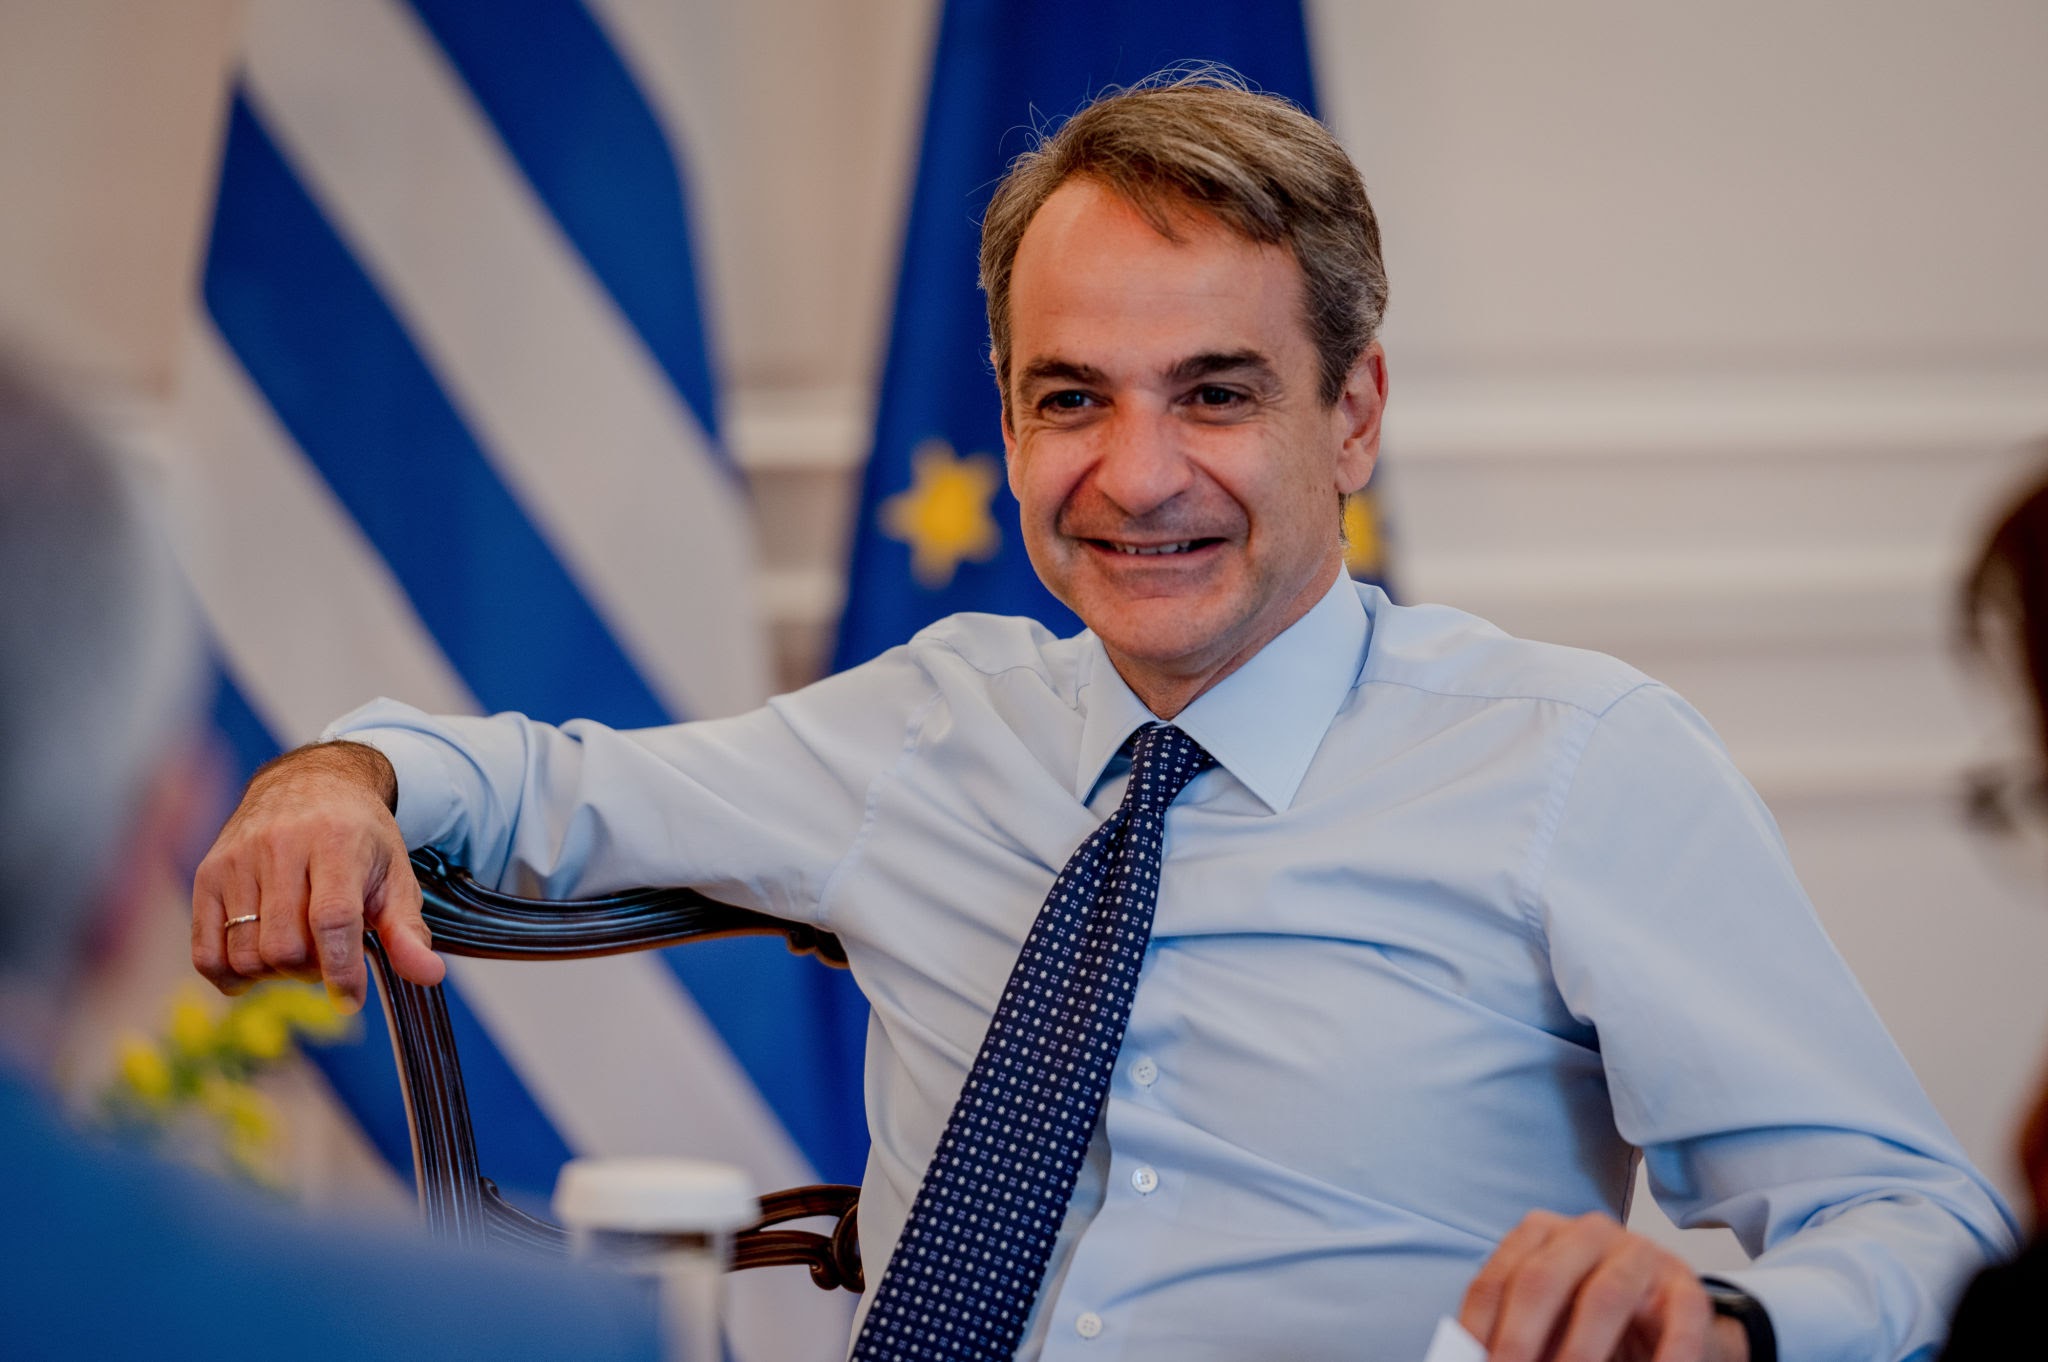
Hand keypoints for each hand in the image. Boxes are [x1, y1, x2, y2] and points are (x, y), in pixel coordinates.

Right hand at [191, 741, 442, 1011]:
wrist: (308, 783)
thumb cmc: (358, 837)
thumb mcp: (395, 875)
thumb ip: (407, 930)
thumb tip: (429, 976)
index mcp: (336, 842)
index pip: (332, 919)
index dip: (341, 969)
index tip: (350, 998)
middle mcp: (280, 846)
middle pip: (284, 947)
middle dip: (309, 970)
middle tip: (325, 953)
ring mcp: (237, 860)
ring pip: (245, 956)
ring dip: (274, 973)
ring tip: (297, 947)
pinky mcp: (207, 875)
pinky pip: (206, 954)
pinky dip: (232, 975)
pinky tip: (258, 961)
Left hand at [1460, 1211, 1746, 1361]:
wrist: (1671, 1323)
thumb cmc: (1594, 1325)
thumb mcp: (1546, 1324)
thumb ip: (1514, 1334)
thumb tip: (1475, 1358)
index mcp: (1541, 1235)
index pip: (1495, 1280)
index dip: (1477, 1327)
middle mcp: (1588, 1234)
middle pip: (1541, 1280)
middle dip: (1518, 1338)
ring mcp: (1641, 1256)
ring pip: (1604, 1296)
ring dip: (1580, 1350)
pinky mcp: (1687, 1289)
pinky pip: (1676, 1322)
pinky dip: (1665, 1357)